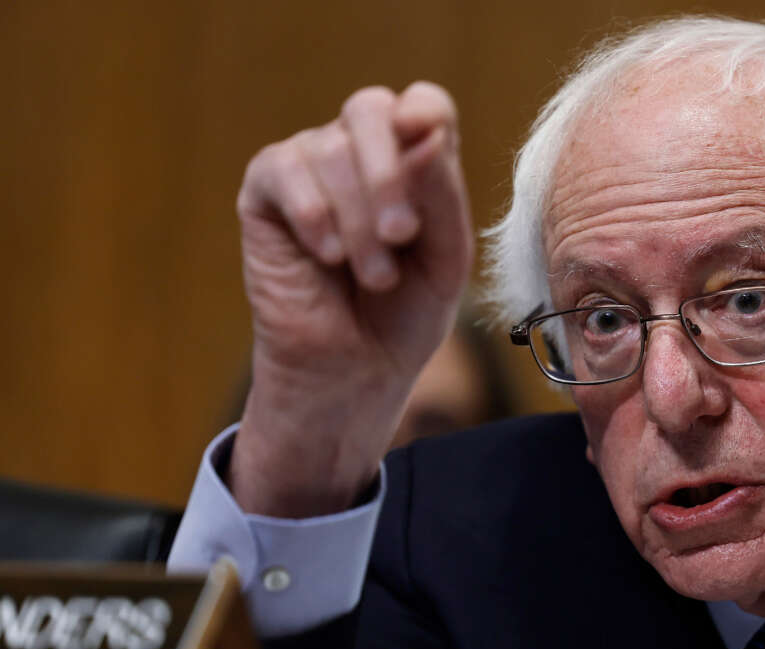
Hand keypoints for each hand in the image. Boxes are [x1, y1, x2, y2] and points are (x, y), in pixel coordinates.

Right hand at [230, 83, 473, 516]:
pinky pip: (284, 170)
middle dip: (389, 174)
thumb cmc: (405, 317)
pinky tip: (327, 256)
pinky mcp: (265, 194)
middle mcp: (360, 154)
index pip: (421, 103)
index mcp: (413, 163)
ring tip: (373, 275)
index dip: (424, 112)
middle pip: (370, 110)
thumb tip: (424, 126)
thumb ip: (441, 194)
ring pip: (331, 149)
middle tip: (402, 237)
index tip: (427, 138)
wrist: (354, 374)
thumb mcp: (445, 259)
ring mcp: (309, 168)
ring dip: (359, 221)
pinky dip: (313, 212)